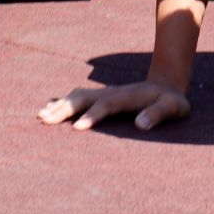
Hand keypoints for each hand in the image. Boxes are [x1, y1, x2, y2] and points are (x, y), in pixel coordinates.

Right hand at [37, 80, 191, 131]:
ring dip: (59, 105)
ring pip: (77, 97)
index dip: (91, 116)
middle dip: (63, 109)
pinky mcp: (101, 97)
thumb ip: (158, 114)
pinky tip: (49, 108)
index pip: (105, 106)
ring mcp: (104, 93)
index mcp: (126, 96)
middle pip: (83, 98)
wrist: (166, 85)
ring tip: (40, 115)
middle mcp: (111, 93)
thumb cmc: (171, 101)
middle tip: (44, 119)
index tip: (77, 128)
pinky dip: (62, 102)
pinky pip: (78, 97)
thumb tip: (140, 125)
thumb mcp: (173, 107)